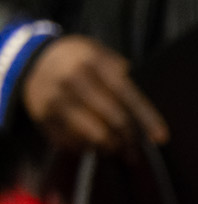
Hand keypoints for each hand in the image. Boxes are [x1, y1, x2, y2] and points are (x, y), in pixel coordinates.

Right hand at [20, 35, 167, 153]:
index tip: (161, 137)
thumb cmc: (79, 61)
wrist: (31, 60)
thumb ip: (122, 73)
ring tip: (117, 148)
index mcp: (92, 61)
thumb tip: (152, 99)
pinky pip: (73, 142)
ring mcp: (55, 99)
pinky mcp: (43, 116)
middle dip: (130, 138)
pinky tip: (91, 144)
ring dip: (111, 146)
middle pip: (113, 118)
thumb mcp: (99, 54)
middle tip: (136, 150)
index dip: (146, 117)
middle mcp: (72, 79)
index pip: (126, 92)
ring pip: (94, 135)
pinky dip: (86, 147)